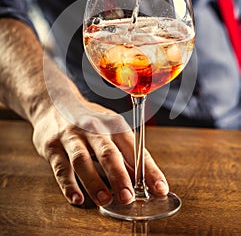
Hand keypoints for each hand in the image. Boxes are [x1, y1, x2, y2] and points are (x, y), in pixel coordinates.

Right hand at [32, 98, 168, 206]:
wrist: (53, 103)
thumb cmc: (88, 121)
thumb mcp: (109, 129)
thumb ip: (124, 153)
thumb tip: (143, 180)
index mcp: (114, 125)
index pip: (135, 149)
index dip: (148, 170)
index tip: (160, 188)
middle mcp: (94, 128)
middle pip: (108, 153)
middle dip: (119, 176)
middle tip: (128, 197)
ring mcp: (72, 136)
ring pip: (82, 160)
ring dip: (94, 182)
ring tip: (105, 200)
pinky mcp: (53, 145)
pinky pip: (60, 167)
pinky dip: (68, 184)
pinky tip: (77, 197)